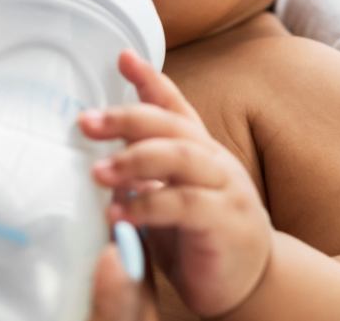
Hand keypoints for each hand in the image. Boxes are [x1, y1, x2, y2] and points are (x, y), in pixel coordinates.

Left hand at [81, 51, 272, 317]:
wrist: (253, 282)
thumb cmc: (201, 236)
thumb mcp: (170, 195)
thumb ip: (146, 171)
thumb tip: (103, 149)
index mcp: (200, 150)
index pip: (175, 106)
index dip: (150, 79)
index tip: (122, 56)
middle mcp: (214, 161)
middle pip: (171, 125)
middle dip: (126, 118)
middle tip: (86, 122)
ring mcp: (225, 188)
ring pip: (178, 157)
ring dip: (133, 161)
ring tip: (98, 173)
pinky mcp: (225, 221)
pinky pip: (184, 204)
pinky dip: (147, 206)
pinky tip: (119, 214)